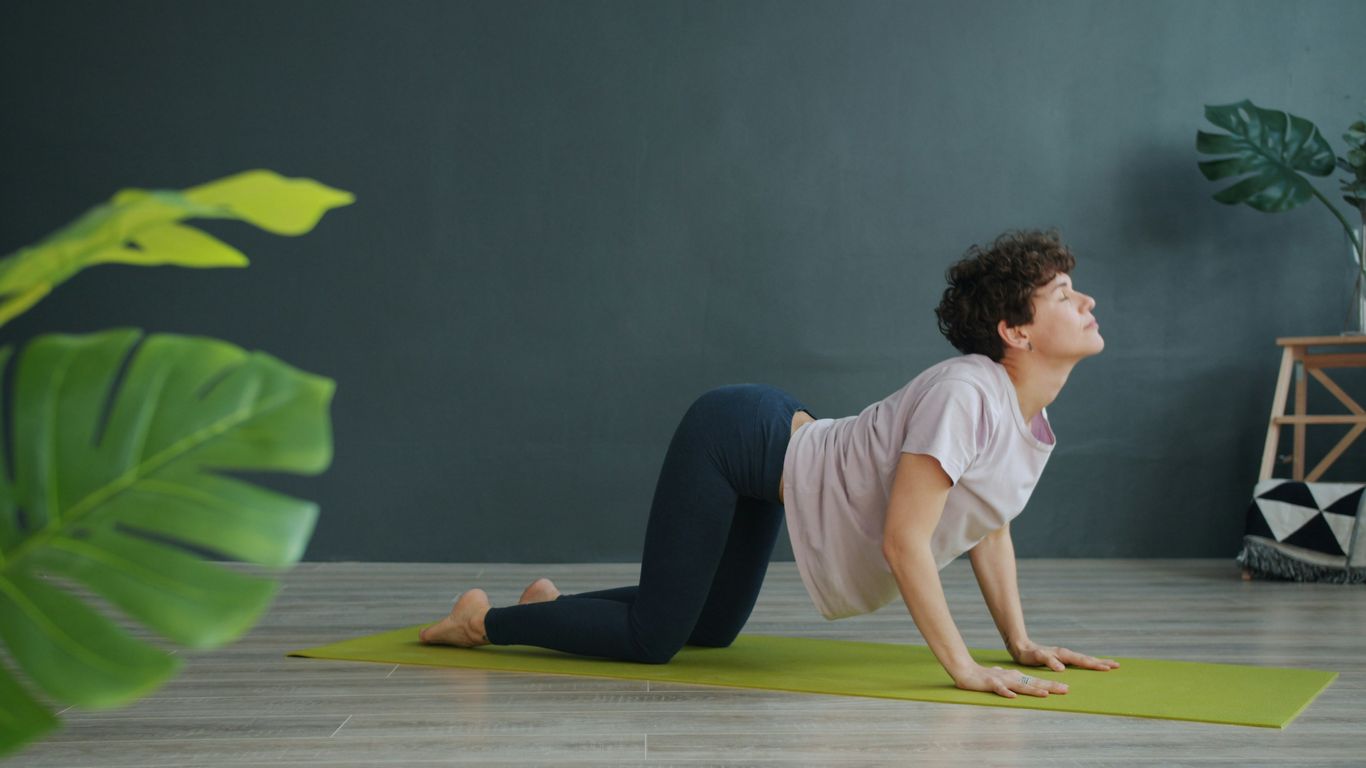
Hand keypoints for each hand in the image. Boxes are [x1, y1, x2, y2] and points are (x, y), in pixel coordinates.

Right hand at [952, 662, 1068, 698]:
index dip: (1051, 684)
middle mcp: (1012, 678)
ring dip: (1033, 689)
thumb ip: (1011, 680)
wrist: (966, 671)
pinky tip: (1013, 696)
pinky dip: (1006, 692)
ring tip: (1045, 693)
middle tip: (1066, 689)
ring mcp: (1002, 680)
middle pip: (1033, 682)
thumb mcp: (1002, 678)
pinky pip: (999, 689)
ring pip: (1020, 685)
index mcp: (1016, 677)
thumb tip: (1018, 685)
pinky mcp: (990, 683)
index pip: (1037, 681)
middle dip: (1050, 686)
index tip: (1066, 688)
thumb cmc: (984, 676)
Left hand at [1009, 639, 1120, 671]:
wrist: (1021, 647)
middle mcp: (1066, 654)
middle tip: (1117, 665)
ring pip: (1084, 659)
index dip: (1095, 665)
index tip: (1108, 668)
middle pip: (1087, 659)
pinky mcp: (1062, 658)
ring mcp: (1065, 656)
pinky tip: (1092, 666)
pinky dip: (1088, 663)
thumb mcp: (1038, 658)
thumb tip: (1062, 668)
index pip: (1083, 661)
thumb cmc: (1029, 654)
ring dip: (1097, 662)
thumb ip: (1049, 662)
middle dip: (1102, 662)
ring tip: (1110, 665)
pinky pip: (1079, 661)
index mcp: (1063, 654)